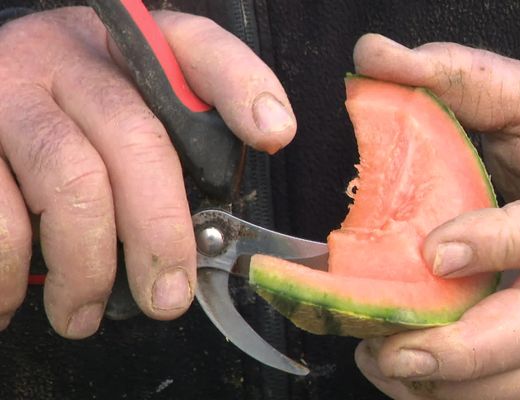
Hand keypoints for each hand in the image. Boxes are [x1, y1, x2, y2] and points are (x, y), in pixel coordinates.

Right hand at [0, 7, 294, 337]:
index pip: (200, 49)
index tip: (275, 135)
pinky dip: (10, 268)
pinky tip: (16, 297)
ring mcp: (11, 88)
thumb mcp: (127, 108)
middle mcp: (72, 54)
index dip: (244, 88)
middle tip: (167, 298)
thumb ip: (172, 150)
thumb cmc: (73, 119)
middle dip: (160, 232)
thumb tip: (207, 240)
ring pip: (69, 179)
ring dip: (85, 264)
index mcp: (130, 47)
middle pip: (137, 139)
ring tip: (83, 315)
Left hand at [353, 34, 519, 398]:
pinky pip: (518, 387)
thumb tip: (373, 55)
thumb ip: (452, 75)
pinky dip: (460, 394)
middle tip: (398, 350)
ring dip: (456, 385)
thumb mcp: (518, 95)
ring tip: (387, 366)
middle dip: (469, 349)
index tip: (436, 251)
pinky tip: (409, 377)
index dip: (506, 242)